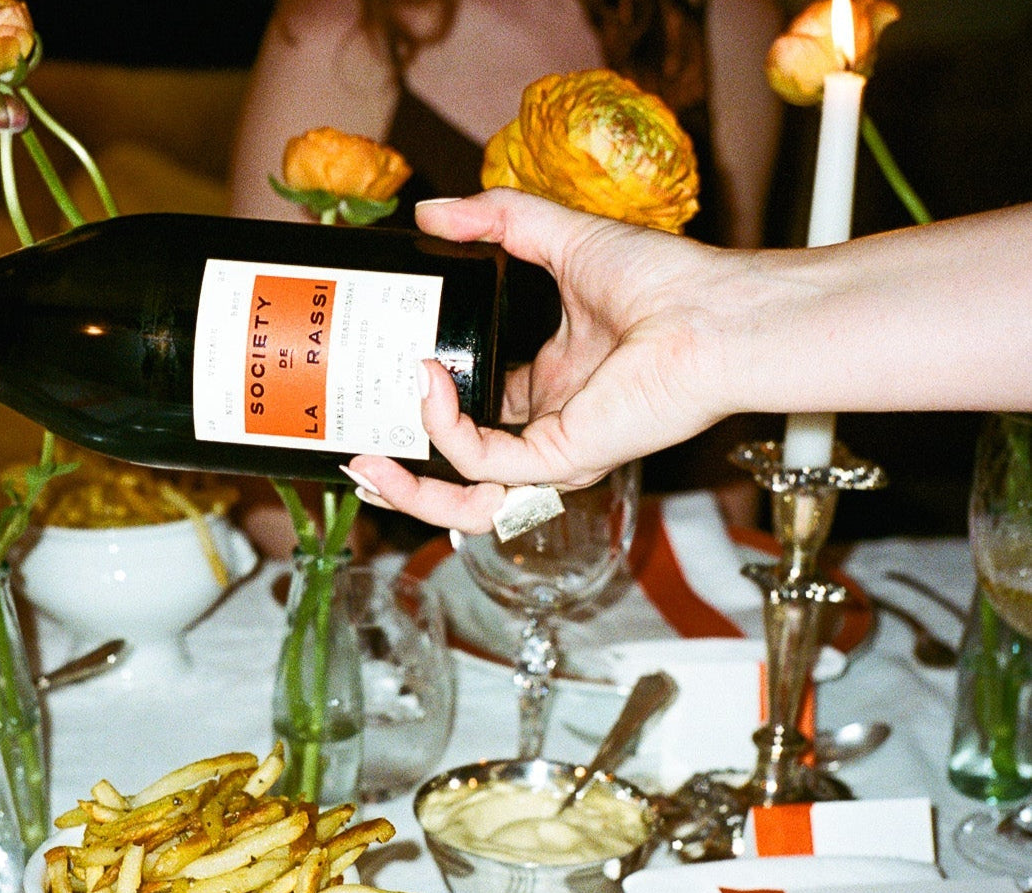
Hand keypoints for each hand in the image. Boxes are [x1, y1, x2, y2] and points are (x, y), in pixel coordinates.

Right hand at [347, 189, 737, 532]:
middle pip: (460, 471)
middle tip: (354, 444)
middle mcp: (551, 427)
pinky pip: (485, 463)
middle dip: (402, 471)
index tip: (382, 373)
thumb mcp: (558, 237)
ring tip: (365, 462)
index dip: (423, 404)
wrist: (716, 312)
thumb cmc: (667, 282)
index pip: (474, 413)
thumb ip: (494, 221)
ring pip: (466, 501)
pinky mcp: (563, 460)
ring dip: (409, 490)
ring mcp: (556, 452)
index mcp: (552, 386)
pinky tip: (426, 386)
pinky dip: (446, 430)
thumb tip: (429, 211)